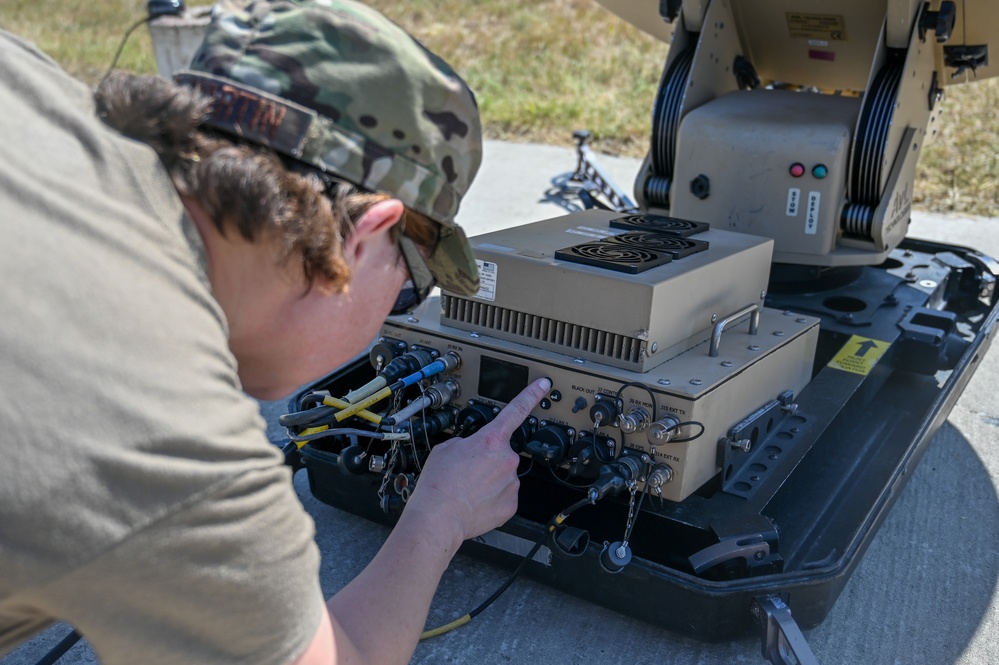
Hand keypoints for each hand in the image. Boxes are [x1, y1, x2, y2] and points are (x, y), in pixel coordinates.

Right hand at [404, 377, 550, 542]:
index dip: (532, 395)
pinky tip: (476, 501)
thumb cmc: (439, 484)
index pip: (516, 410)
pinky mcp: (511, 504)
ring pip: (503, 476)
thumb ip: (466, 442)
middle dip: (488, 460)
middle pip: (502, 453)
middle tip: (467, 472)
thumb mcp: (445, 449)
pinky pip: (504, 496)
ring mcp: (511, 482)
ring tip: (468, 489)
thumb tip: (471, 448)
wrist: (439, 517)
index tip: (544, 385)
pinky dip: (492, 498)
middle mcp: (506, 459)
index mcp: (490, 440)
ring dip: (489, 480)